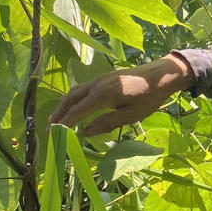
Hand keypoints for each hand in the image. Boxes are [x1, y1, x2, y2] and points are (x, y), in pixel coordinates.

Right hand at [48, 54, 193, 136]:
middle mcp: (97, 84)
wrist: (162, 74)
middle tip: (50, 129)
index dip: (64, 123)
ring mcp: (99, 79)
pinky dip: (73, 99)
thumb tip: (86, 131)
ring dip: (64, 105)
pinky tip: (74, 108)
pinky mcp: (104, 78)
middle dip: (58, 114)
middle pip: (70, 99)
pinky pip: (82, 89)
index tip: (54, 135)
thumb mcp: (131, 115)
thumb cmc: (149, 97)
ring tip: (57, 120)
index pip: (77, 111)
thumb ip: (107, 123)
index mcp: (103, 94)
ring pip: (75, 92)